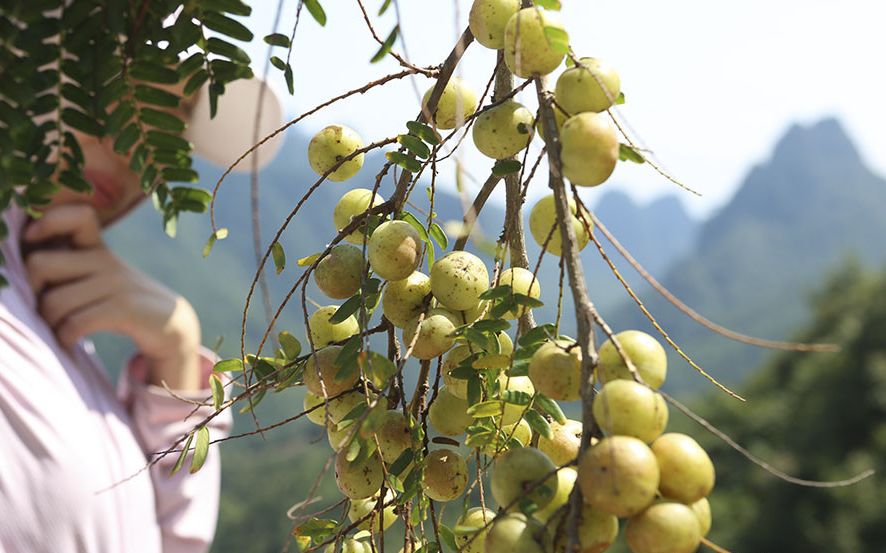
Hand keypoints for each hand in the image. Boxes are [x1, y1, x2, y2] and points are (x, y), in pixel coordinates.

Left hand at [23, 204, 202, 390]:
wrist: (173, 326)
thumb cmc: (121, 302)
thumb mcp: (98, 276)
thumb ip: (67, 265)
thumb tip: (27, 267)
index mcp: (96, 247)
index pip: (76, 215)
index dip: (46, 223)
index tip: (33, 242)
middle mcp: (105, 260)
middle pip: (40, 265)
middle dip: (31, 292)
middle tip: (42, 307)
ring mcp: (117, 283)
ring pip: (54, 302)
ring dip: (49, 324)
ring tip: (57, 330)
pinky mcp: (126, 308)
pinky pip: (76, 323)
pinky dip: (65, 337)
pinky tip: (69, 341)